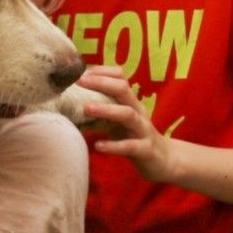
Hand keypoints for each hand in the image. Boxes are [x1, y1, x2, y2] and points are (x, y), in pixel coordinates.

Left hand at [77, 65, 173, 182]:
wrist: (164, 160)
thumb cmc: (134, 137)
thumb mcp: (116, 122)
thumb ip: (98, 113)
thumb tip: (68, 107)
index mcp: (130, 102)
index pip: (120, 77)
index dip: (101, 72)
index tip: (81, 72)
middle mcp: (137, 111)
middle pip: (123, 89)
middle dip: (101, 83)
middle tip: (79, 82)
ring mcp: (143, 129)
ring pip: (127, 114)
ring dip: (106, 110)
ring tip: (85, 109)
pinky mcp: (146, 149)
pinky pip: (130, 146)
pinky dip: (114, 146)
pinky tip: (98, 145)